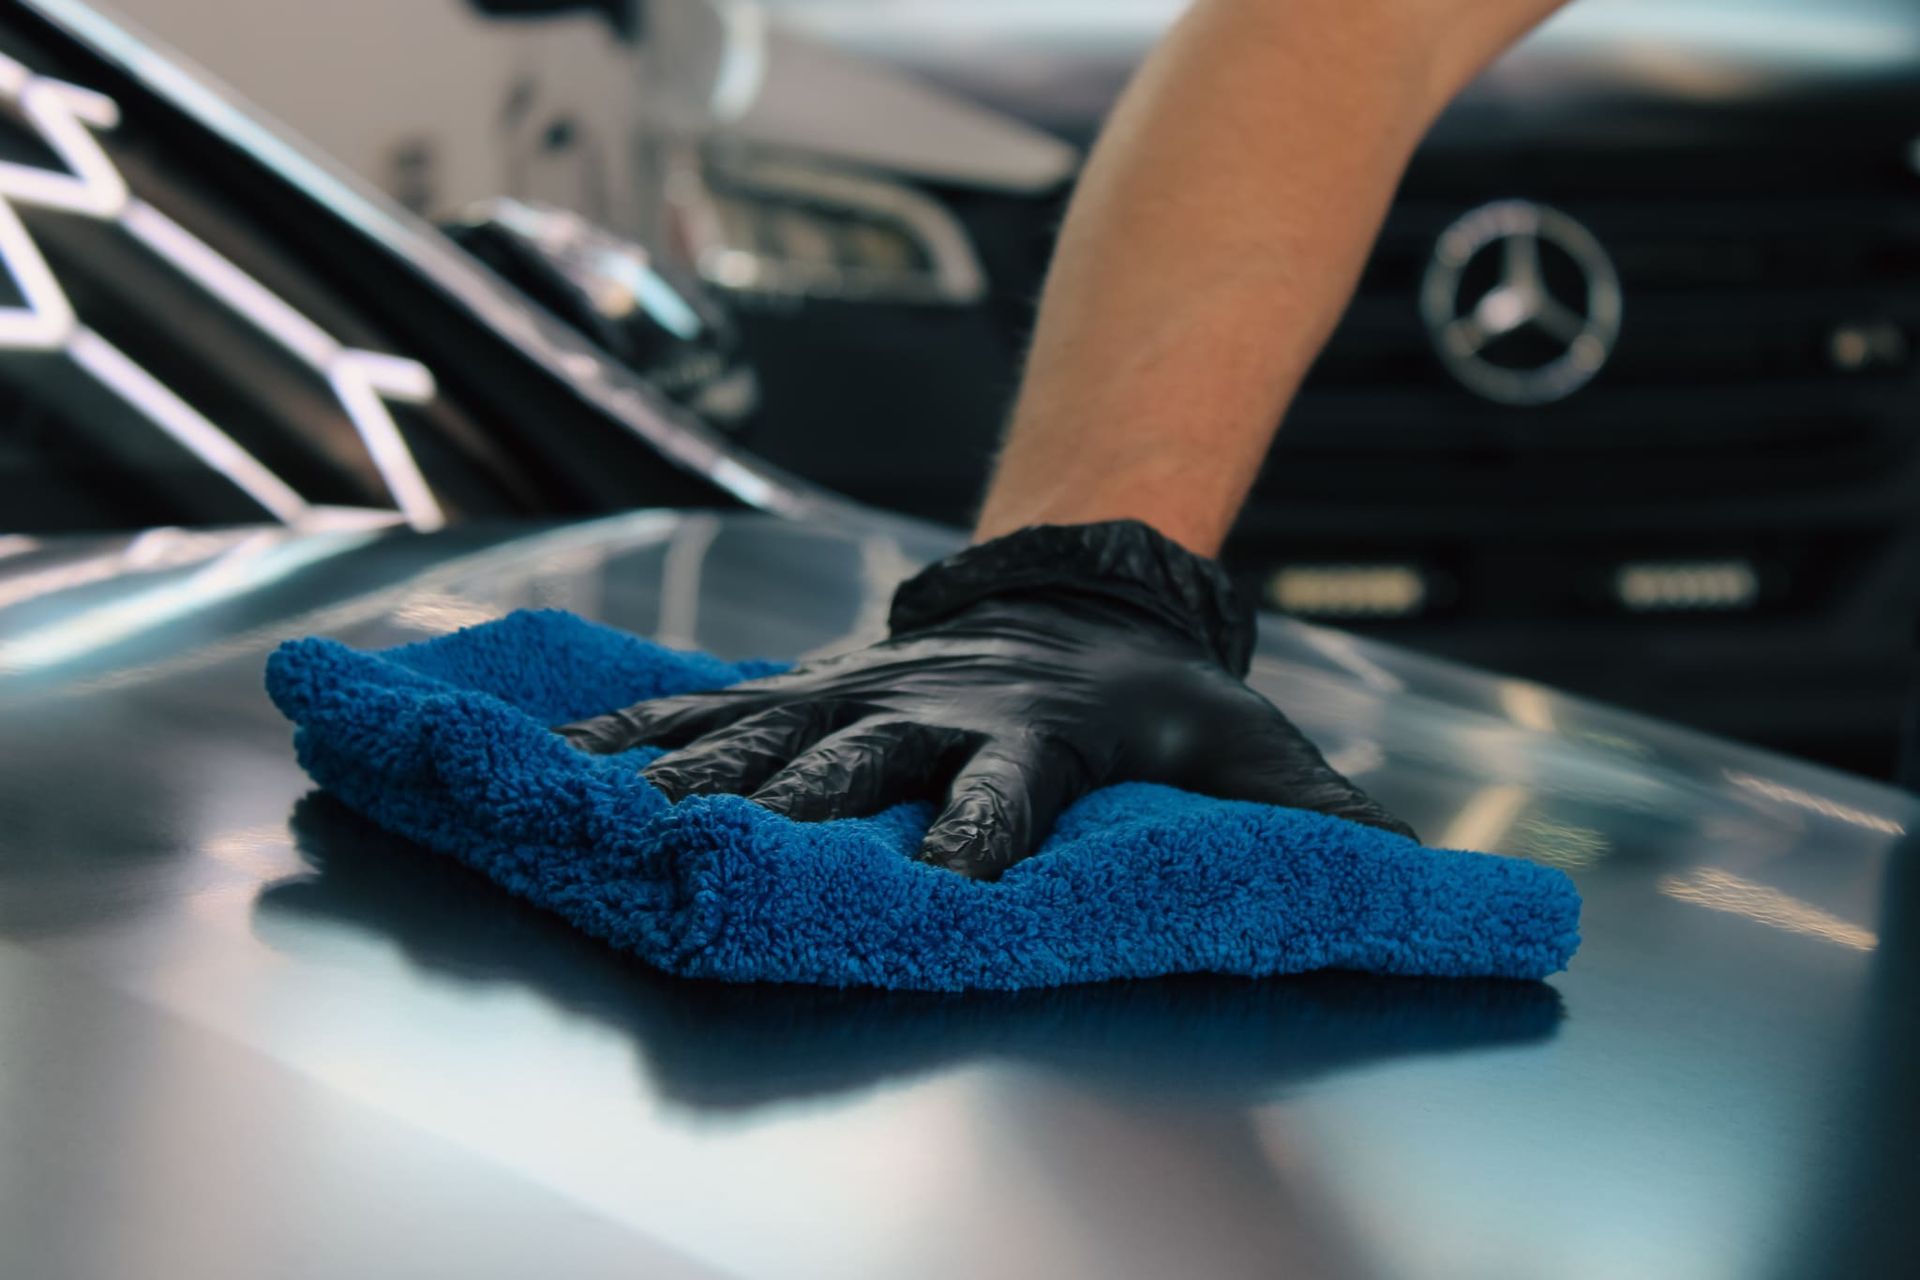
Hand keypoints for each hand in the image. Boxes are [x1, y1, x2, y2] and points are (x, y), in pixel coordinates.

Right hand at [558, 521, 1413, 877]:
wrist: (1086, 590)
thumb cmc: (1166, 697)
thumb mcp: (1253, 750)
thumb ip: (1324, 821)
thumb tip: (1432, 889)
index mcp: (1041, 737)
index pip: (1007, 791)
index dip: (982, 832)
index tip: (951, 884)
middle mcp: (936, 711)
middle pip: (858, 761)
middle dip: (798, 806)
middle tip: (734, 850)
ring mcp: (864, 692)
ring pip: (766, 732)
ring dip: (698, 773)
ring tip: (626, 812)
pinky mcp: (815, 684)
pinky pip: (713, 704)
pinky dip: (639, 728)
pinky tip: (569, 757)